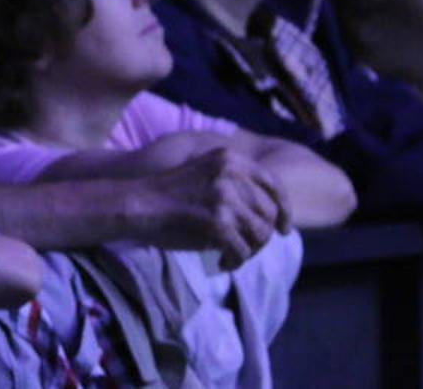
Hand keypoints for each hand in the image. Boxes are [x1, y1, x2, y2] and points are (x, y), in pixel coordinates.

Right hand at [128, 147, 290, 269]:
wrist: (139, 204)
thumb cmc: (169, 194)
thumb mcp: (206, 174)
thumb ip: (236, 184)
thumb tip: (271, 214)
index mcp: (230, 159)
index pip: (274, 184)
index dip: (284, 210)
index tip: (284, 229)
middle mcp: (232, 174)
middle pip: (269, 214)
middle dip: (262, 237)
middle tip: (247, 248)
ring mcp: (225, 198)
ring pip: (260, 235)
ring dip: (250, 251)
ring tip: (232, 256)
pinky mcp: (217, 223)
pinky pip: (242, 251)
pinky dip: (235, 261)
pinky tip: (223, 263)